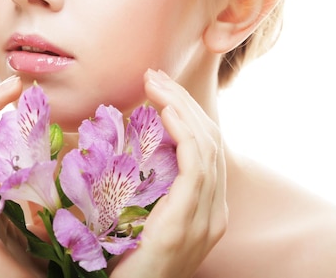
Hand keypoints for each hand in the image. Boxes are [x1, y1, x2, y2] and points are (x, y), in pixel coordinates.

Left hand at [110, 69, 227, 277]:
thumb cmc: (122, 264)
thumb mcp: (138, 219)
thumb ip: (145, 189)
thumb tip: (124, 148)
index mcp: (204, 209)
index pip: (205, 148)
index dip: (185, 113)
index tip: (158, 89)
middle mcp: (213, 212)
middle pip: (210, 140)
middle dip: (183, 102)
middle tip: (155, 76)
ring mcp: (206, 220)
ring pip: (206, 146)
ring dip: (181, 107)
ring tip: (155, 83)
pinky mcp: (187, 224)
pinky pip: (197, 166)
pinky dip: (185, 132)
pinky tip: (165, 110)